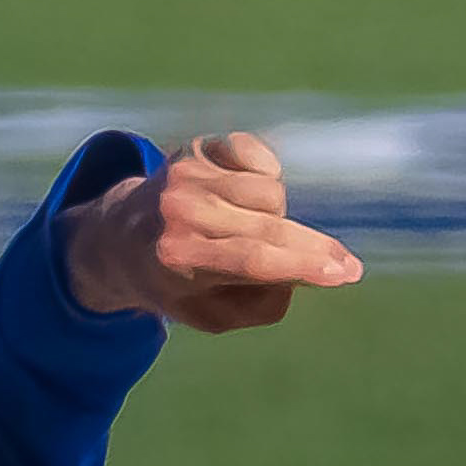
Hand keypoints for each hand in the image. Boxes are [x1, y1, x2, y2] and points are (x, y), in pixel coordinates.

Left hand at [63, 132, 362, 331]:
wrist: (118, 237)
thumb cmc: (174, 284)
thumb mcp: (209, 315)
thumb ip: (259, 305)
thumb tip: (303, 272)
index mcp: (178, 259)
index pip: (252, 260)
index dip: (302, 265)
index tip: (343, 273)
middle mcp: (181, 211)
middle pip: (270, 227)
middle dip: (315, 249)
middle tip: (347, 267)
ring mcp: (187, 175)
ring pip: (271, 193)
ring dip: (275, 216)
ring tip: (246, 231)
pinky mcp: (197, 149)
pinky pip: (260, 158)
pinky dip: (264, 179)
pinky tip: (241, 197)